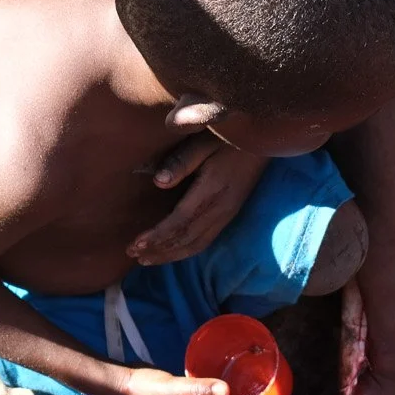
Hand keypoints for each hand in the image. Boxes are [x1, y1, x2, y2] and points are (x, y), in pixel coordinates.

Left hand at [129, 137, 267, 265]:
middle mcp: (221, 209)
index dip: (157, 236)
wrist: (262, 139)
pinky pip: (205, 240)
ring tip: (146, 259)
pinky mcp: (229, 214)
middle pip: (186, 239)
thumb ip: (181, 161)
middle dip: (159, 250)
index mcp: (211, 191)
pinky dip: (185, 249)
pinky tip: (171, 251)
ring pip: (196, 244)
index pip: (180, 221)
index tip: (135, 244)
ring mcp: (227, 214)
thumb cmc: (227, 135)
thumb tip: (158, 181)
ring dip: (171, 255)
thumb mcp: (203, 141)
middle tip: (133, 254)